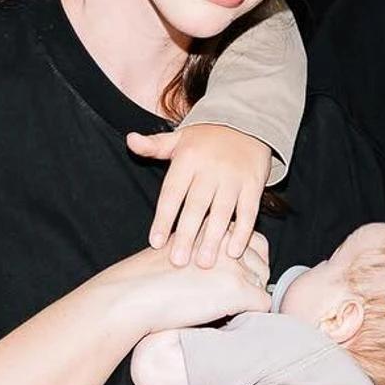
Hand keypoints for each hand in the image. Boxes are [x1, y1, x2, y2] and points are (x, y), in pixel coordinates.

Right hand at [107, 232, 270, 334]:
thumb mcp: (180, 251)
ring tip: (221, 307)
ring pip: (262, 284)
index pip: (253, 240)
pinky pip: (263, 305)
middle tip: (227, 297)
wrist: (132, 297)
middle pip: (262, 262)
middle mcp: (227, 240)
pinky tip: (224, 317)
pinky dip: (249, 315)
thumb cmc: (147, 281)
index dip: (248, 262)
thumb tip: (227, 270)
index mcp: (213, 227)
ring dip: (248, 298)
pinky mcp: (237, 289)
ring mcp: (235, 264)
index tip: (234, 277)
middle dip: (251, 281)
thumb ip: (205, 251)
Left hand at [128, 122, 272, 267]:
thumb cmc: (206, 138)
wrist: (247, 121)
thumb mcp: (179, 138)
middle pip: (196, 206)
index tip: (156, 243)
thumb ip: (154, 145)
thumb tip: (130, 140)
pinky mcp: (254, 184)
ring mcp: (234, 177)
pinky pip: (248, 211)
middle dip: (187, 235)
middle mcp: (210, 169)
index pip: (172, 193)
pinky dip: (243, 232)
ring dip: (213, 239)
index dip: (163, 218)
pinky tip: (234, 251)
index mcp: (188, 159)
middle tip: (178, 261)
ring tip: (205, 263)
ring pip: (222, 212)